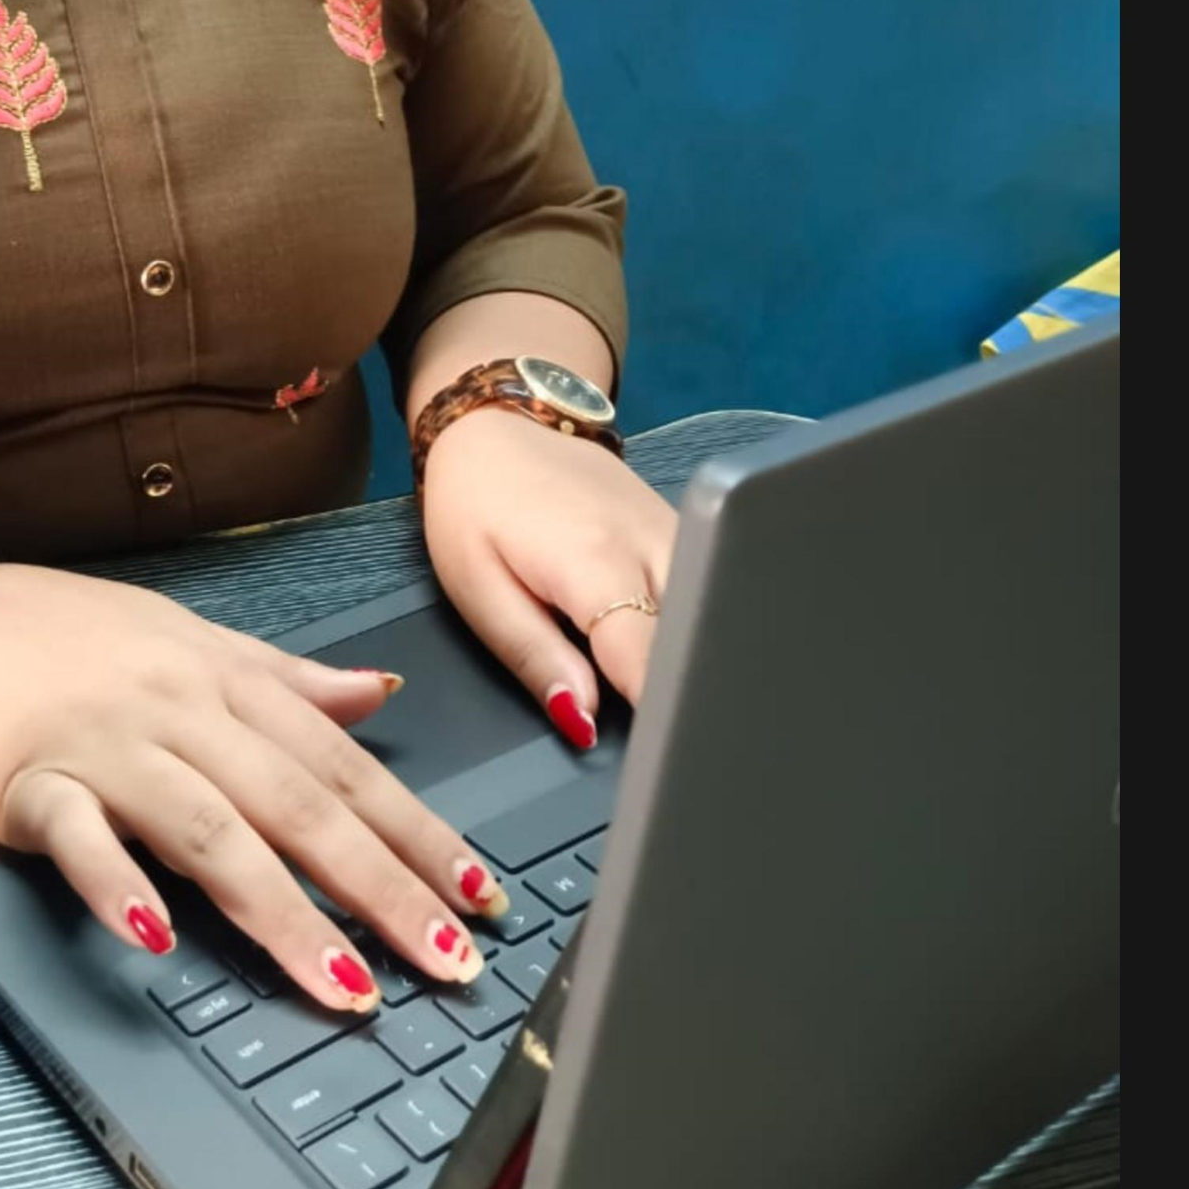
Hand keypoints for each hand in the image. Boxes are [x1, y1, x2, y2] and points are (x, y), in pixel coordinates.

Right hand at [0, 561, 511, 1014]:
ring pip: (210, 831)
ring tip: (346, 987)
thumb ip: (286, 678)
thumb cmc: (68, 637)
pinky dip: (117, 885)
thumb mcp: (188, 638)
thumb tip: (379, 695)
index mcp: (225, 680)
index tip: (480, 896)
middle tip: (447, 962)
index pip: (340, 764)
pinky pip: (79, 839)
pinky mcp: (32, 786)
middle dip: (380, 886)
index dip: (416, 831)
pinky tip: (154, 938)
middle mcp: (180, 712)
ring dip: (284, 913)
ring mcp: (108, 749)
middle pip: (296, 804)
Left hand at [417, 410, 678, 746]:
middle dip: (691, 701)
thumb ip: (534, 657)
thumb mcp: (477, 585)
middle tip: (679, 752)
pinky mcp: (683, 531)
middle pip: (698, 646)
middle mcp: (653, 546)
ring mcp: (678, 534)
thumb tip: (586, 723)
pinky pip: (707, 592)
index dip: (663, 723)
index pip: (653, 666)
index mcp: (598, 563)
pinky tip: (685, 660)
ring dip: (698, 664)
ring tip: (684, 711)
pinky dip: (698, 630)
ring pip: (713, 619)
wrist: (500, 420)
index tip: (666, 768)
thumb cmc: (475, 502)